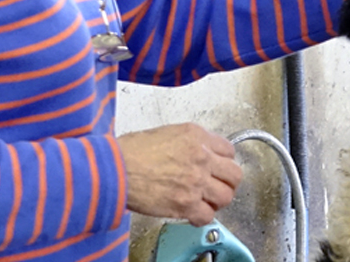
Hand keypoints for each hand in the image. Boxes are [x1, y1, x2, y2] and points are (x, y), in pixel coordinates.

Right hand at [118, 123, 242, 225]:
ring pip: (225, 196)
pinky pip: (207, 216)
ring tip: (207, 200)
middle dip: (228, 182)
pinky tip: (194, 213)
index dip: (224, 161)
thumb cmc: (131, 151)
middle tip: (219, 186)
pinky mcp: (185, 204)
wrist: (115, 169)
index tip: (219, 167)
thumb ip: (190, 142)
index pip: (229, 150)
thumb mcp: (168, 132)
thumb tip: (198, 152)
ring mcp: (196, 182)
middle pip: (234, 174)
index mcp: (197, 137)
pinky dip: (202, 217)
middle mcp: (202, 158)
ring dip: (217, 200)